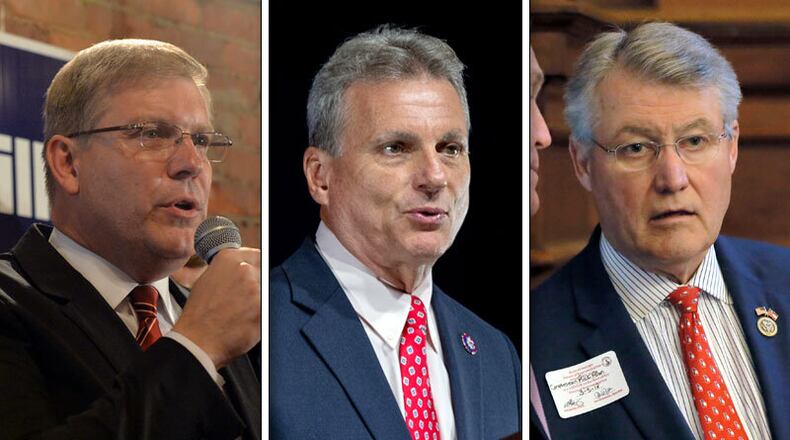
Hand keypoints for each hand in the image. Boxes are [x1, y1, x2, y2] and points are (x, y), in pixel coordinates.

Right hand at [172, 247, 260, 367]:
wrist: (197, 340)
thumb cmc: (200, 314)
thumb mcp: (208, 279)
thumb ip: (230, 269)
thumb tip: (246, 266)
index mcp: (229, 258)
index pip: (258, 255)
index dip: (258, 269)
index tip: (257, 277)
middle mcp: (244, 269)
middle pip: (266, 272)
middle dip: (260, 285)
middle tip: (247, 300)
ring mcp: (255, 288)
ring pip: (269, 290)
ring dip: (261, 300)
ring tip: (244, 312)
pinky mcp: (263, 308)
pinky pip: (271, 308)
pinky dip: (263, 315)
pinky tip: (248, 321)